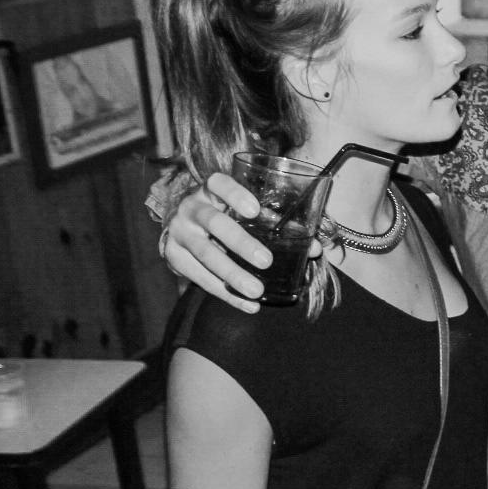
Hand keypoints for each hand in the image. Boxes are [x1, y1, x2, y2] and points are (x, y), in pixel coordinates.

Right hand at [160, 173, 297, 311]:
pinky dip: (226, 294)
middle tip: (266, 261)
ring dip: (233, 275)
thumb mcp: (241, 212)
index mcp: (210, 190)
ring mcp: (178, 233)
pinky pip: (200, 278)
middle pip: (214, 222)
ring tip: (257, 291)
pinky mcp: (173, 257)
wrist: (179, 228)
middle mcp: (190, 208)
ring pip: (206, 254)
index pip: (218, 183)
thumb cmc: (224, 216)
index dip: (235, 194)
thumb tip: (315, 248)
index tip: (255, 210)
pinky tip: (248, 305)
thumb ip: (275, 224)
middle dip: (240, 242)